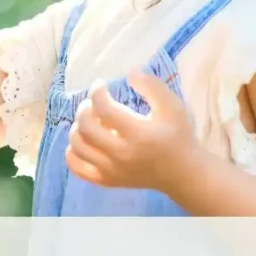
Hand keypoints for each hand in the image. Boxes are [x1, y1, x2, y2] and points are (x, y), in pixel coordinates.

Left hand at [66, 71, 200, 192]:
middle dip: (84, 109)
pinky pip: (77, 168)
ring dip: (77, 128)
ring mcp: (112, 171)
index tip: (100, 85)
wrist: (183, 173)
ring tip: (90, 121)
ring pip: (78, 147)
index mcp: (139, 134)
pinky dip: (72, 153)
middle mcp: (121, 155)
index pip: (104, 109)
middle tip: (92, 103)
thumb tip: (129, 74)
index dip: (97, 92)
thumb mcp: (173, 106)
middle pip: (86, 128)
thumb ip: (152, 87)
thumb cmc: (178, 136)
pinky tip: (84, 141)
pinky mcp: (107, 181)